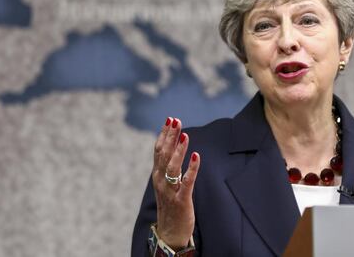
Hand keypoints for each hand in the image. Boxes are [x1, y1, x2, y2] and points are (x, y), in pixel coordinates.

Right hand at [152, 117, 200, 249]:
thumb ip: (168, 166)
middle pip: (164, 155)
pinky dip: (191, 168)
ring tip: (185, 135)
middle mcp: (161, 181)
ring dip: (179, 150)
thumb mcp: (167, 183)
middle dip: (170, 137)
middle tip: (176, 120)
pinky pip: (187, 182)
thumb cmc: (171, 205)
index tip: (169, 119)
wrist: (170, 233)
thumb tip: (174, 146)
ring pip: (172, 167)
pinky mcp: (181, 200)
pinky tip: (196, 156)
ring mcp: (170, 191)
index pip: (158, 151)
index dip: (164, 135)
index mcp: (157, 175)